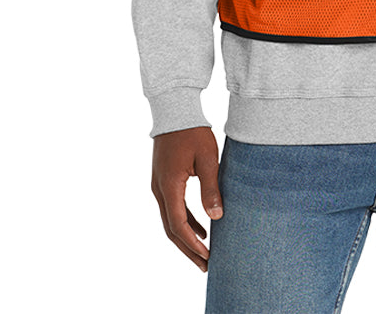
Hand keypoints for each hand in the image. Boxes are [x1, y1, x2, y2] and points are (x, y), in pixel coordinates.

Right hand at [151, 126, 223, 271]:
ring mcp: (159, 185)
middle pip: (171, 229)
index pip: (178, 225)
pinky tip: (202, 227)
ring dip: (186, 237)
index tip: (208, 257)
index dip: (193, 244)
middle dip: (188, 249)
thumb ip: (211, 188)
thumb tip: (217, 217)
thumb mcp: (208, 159)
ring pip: (170, 220)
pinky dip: (185, 221)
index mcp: (169, 186)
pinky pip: (172, 208)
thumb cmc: (193, 132)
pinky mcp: (163, 180)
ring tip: (204, 253)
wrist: (175, 110)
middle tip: (205, 266)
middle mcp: (159, 190)